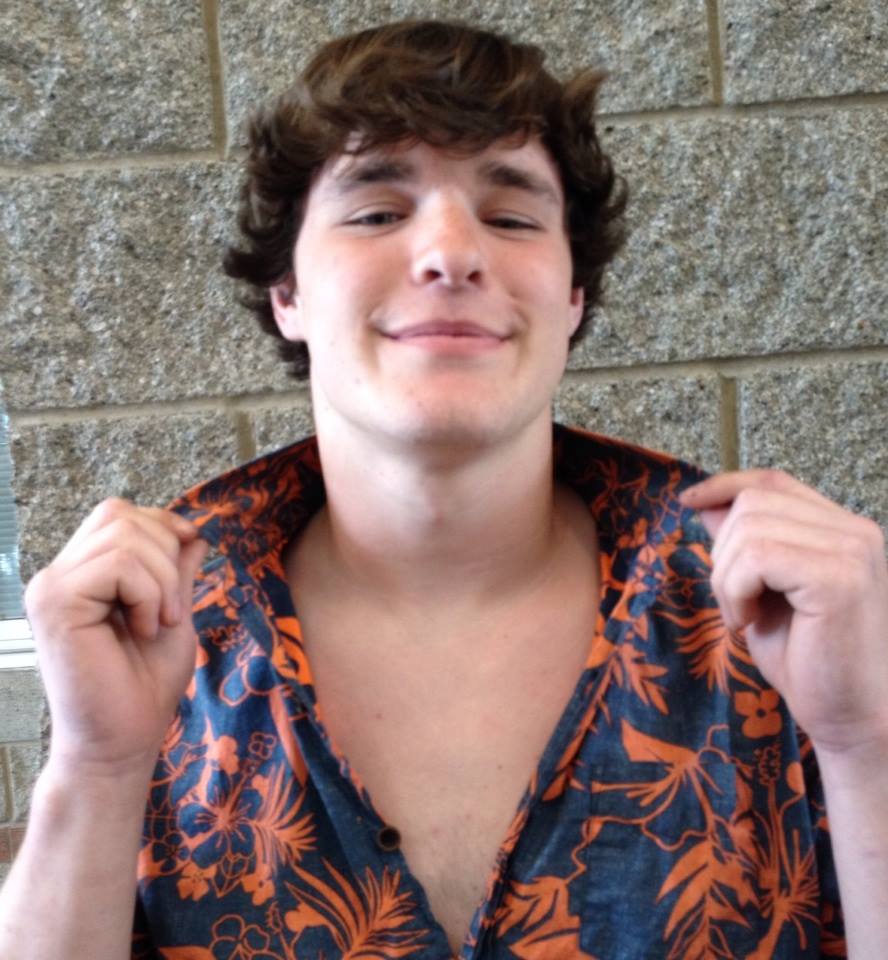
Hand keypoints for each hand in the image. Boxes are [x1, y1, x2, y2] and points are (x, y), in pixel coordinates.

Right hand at [25, 498, 207, 779]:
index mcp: (82, 572)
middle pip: (121, 515)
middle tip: (170, 611)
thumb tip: (195, 530)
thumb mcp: (173, 610)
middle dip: (166, 555)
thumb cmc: (145, 684)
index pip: (120, 514)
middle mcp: (59, 574)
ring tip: (158, 624)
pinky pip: (118, 565)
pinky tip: (143, 630)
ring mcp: (51, 587)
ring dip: (162, 581)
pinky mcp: (54, 604)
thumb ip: (177, 569)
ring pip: (124, 536)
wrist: (122, 741)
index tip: (184, 568)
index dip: (163, 528)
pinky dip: (148, 594)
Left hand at [680, 470, 887, 761]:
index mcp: (842, 530)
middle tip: (736, 606)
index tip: (688, 502)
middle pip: (753, 502)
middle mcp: (855, 530)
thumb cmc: (807, 660)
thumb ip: (742, 545)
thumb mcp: (761, 591)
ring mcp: (853, 549)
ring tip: (744, 618)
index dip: (726, 485)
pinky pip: (757, 556)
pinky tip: (750, 623)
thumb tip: (704, 502)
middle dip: (723, 554)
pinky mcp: (840, 576)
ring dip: (727, 579)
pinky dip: (736, 590)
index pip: (774, 481)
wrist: (851, 717)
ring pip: (749, 529)